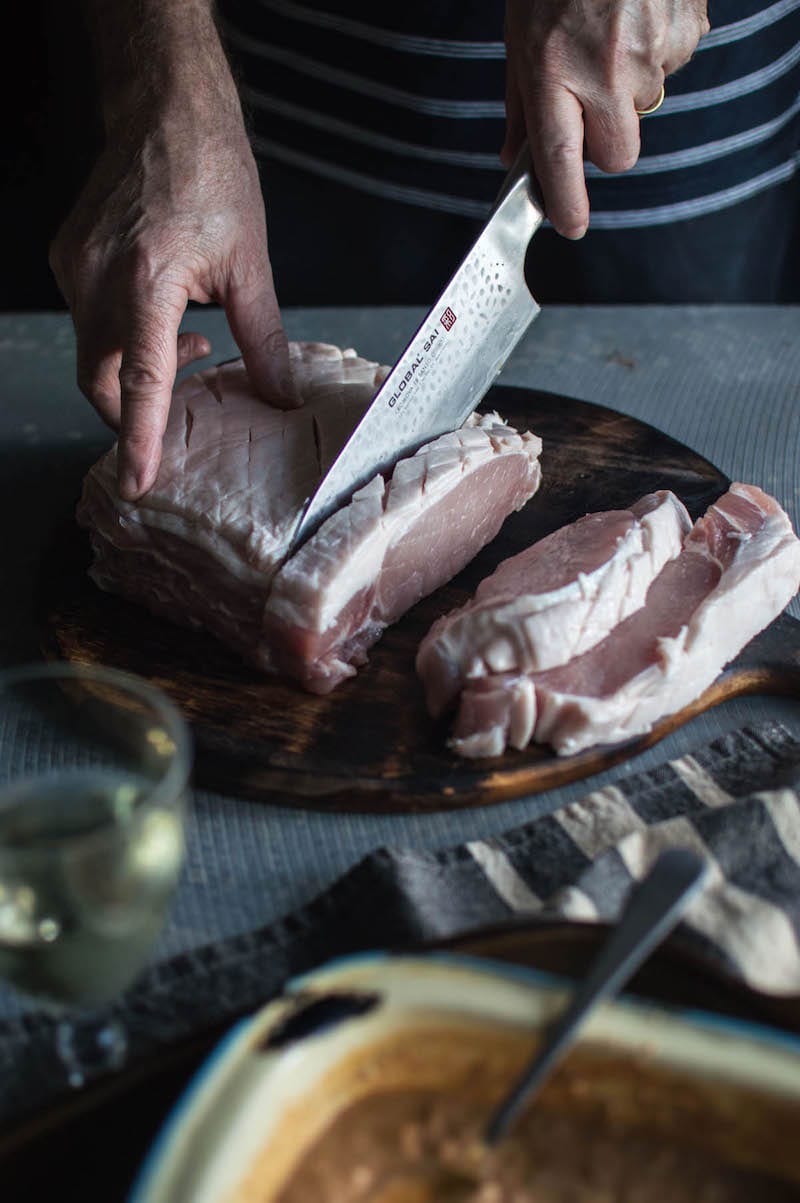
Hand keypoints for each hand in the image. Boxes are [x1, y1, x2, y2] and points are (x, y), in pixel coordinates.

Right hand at [50, 103, 297, 500]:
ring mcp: (74, 267)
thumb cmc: (213, 175)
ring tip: (191, 343)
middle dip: (134, 412)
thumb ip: (263, 340)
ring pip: (91, 353)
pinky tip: (163, 313)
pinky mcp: (67, 257)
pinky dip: (121, 335)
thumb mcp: (250, 265)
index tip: (137, 483)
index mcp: (148, 281)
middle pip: (100, 382)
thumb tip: (280, 397)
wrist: (165, 110)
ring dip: (134, 368)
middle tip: (184, 408)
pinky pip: (87, 319)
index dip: (139, 439)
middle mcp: (99, 278)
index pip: (139, 382)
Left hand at [503, 0, 708, 237]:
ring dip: (630, 87)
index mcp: (554, 70)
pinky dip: (656, 51)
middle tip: (593, 105)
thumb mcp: (521, 38)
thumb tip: (514, 157)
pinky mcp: (685, 31)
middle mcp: (604, 69)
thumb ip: (521, 105)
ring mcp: (650, 52)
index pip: (560, 157)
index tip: (569, 227)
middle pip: (619, 154)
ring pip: (646, 109)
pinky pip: (672, 67)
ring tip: (613, 35)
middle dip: (607, 143)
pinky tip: (639, 17)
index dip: (566, 200)